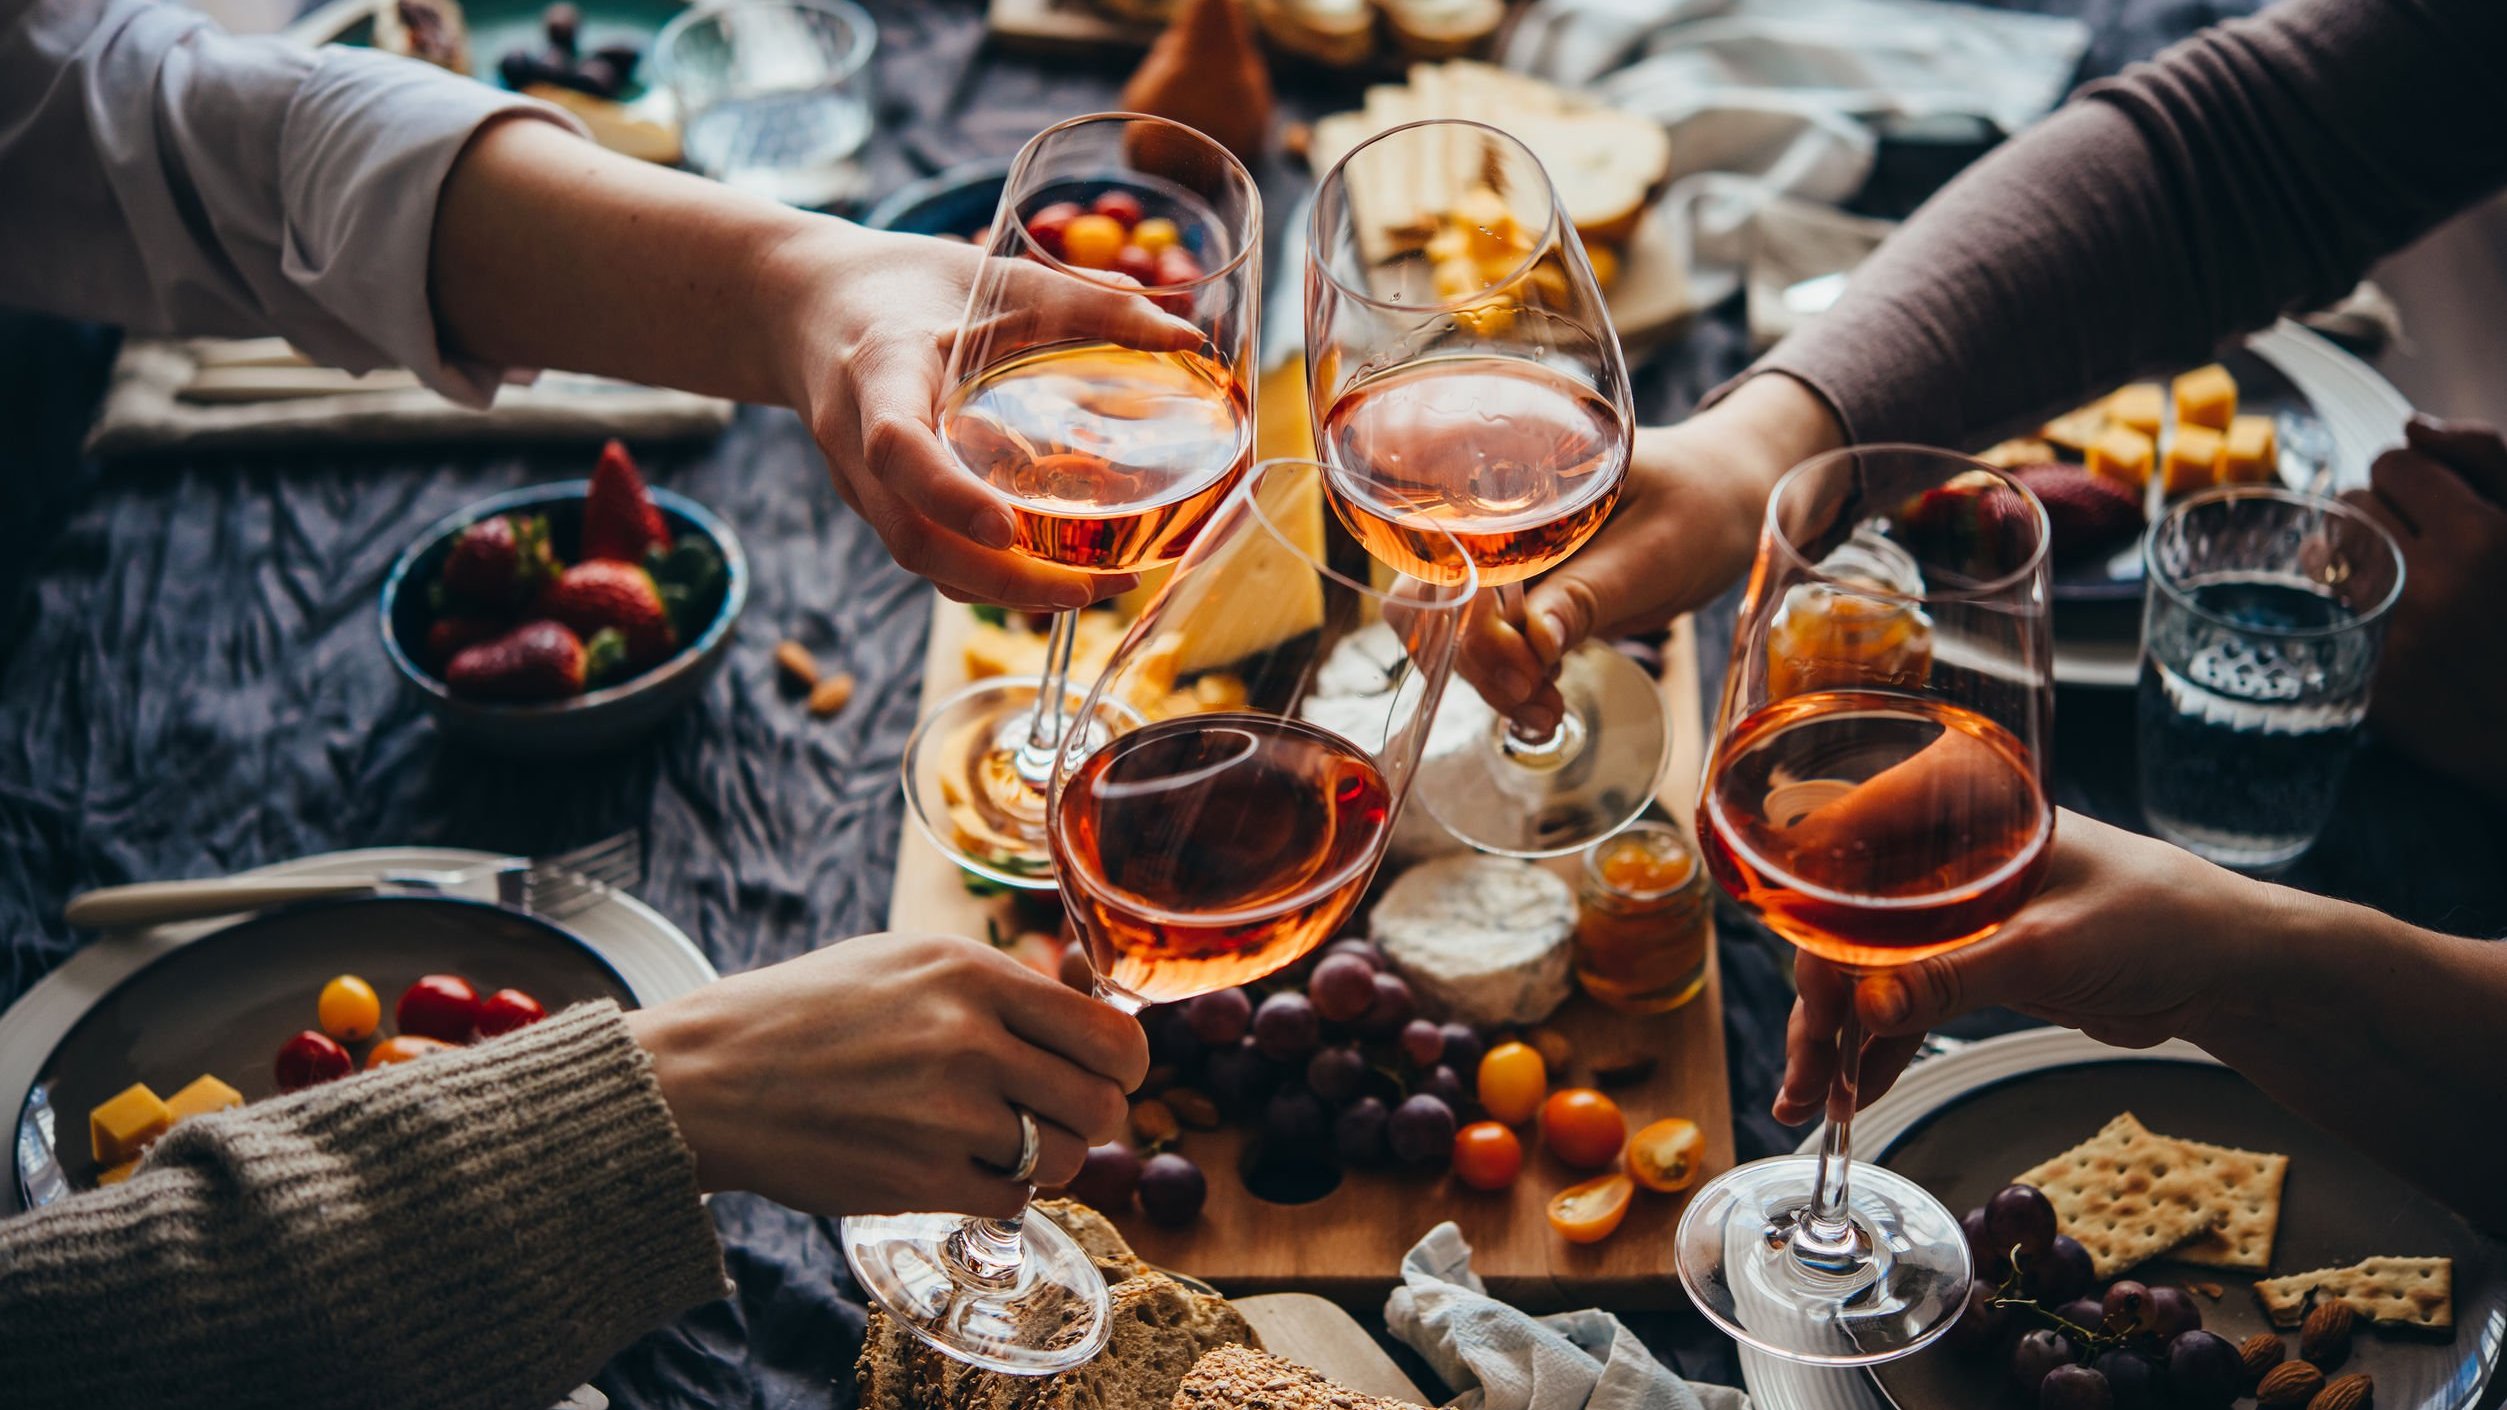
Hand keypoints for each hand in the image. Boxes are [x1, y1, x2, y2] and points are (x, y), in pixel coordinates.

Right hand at [626, 933, 1147, 1217]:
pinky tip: (962, 1167)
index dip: (1123, 1064)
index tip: (1108, 1072)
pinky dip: (1000, 1192)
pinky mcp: (920, 1180)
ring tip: (995, 1139)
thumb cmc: (813, 1011)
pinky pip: (1012, 1200)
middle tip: (1055, 1113)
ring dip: (1042, 1157)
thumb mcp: (909, 960)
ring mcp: (946, 1114)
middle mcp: (970, 1039)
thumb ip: (1000, 985)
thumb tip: (1090, 1008)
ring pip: (1063, 1158)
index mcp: (972, 973)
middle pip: (1102, 1104)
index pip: (1112, 1034)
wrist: (713, 1075)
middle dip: (1090, 1116)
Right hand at [763, 224, 1199, 610]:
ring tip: (1094, 588)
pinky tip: (1053, 575)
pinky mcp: (877, 505)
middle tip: (1095, 587)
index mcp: (878, 371)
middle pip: (912, 538)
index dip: (948, 496)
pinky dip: (987, 578)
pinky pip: (927, 555)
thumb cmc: (908, 285)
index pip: (896, 448)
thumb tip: (1186, 336)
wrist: (809, 305)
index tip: (1008, 527)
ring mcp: (859, 483)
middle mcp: (855, 440)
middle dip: (1003, 580)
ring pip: (920, 560)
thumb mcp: (995, 276)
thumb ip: (1087, 303)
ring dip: (1003, 591)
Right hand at [1461, 374, 1842, 732]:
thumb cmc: (1702, 506)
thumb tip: (1531, 645)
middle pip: (1440, 594)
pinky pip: (1494, 640)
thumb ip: (1589, 594)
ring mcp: (1506, 556)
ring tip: (1547, 713)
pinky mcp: (1525, 592)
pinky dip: (1511, 678)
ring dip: (1494, 680)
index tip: (1519, 667)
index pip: (1446, 547)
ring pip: (1461, 629)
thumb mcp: (1654, 551)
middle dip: (1478, 660)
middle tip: (1534, 702)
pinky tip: (1544, 702)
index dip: (1462, 613)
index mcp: (1514, 474)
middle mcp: (1495, 512)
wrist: (1729, 502)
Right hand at [1773, 812, 2278, 1124]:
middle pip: (1843, 921)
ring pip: (1863, 967)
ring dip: (1837, 1035)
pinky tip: (1854, 1089)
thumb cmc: (2160, 921)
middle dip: (1820, 1003)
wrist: (2229, 969)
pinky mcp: (1967, 955)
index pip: (1844, 852)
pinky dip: (1875, 1043)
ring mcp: (1950, 904)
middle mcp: (1940, 843)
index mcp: (1957, 802)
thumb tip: (1864, 1012)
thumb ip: (1953, 975)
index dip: (1809, 923)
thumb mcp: (2048, 947)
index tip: (1807, 997)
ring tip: (1814, 1102)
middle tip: (1808, 1076)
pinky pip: (1899, 998)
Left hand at [2340, 414, 2506, 799]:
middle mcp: (2433, 582)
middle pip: (2350, 503)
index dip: (2411, 480)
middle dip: (2379, 516)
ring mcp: (2392, 633)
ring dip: (2350, 554)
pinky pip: (2319, 605)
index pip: (2394, 463)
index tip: (2433, 503)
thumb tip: (2412, 426)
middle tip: (2418, 547)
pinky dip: (2338, 599)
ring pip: (2324, 551)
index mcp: (2487, 536)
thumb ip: (2485, 457)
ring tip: (2396, 576)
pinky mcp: (2366, 678)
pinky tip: (2373, 611)